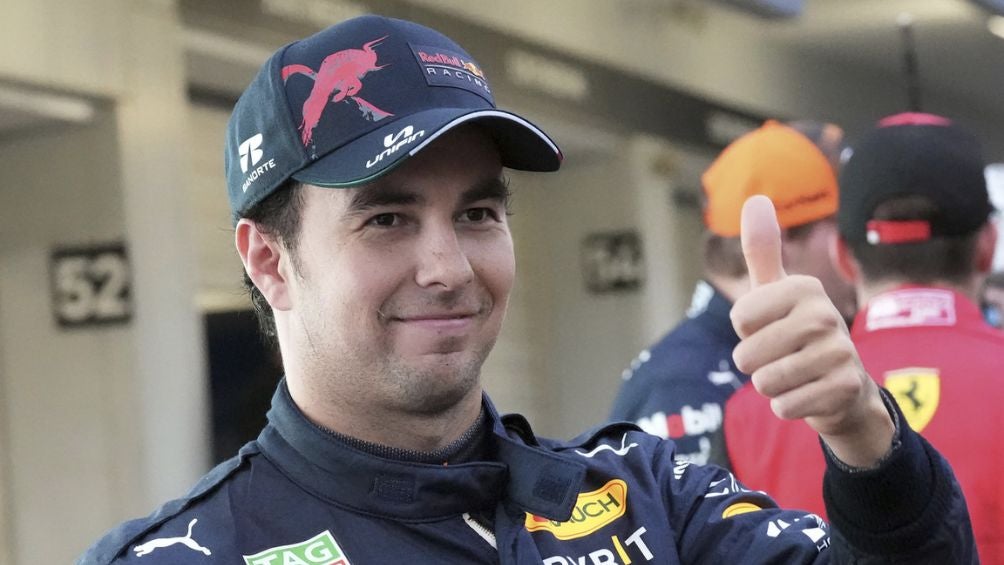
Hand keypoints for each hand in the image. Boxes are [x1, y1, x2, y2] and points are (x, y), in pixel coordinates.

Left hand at [731, 195, 893, 467]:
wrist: (844, 387)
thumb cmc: (797, 333)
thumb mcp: (777, 291)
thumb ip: (763, 249)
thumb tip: (756, 198)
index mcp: (804, 287)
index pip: (739, 318)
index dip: (746, 331)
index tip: (770, 327)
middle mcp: (824, 315)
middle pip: (747, 355)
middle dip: (755, 365)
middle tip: (782, 357)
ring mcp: (839, 352)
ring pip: (765, 382)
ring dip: (771, 387)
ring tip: (794, 375)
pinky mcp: (844, 389)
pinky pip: (785, 406)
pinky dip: (788, 407)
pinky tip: (808, 394)